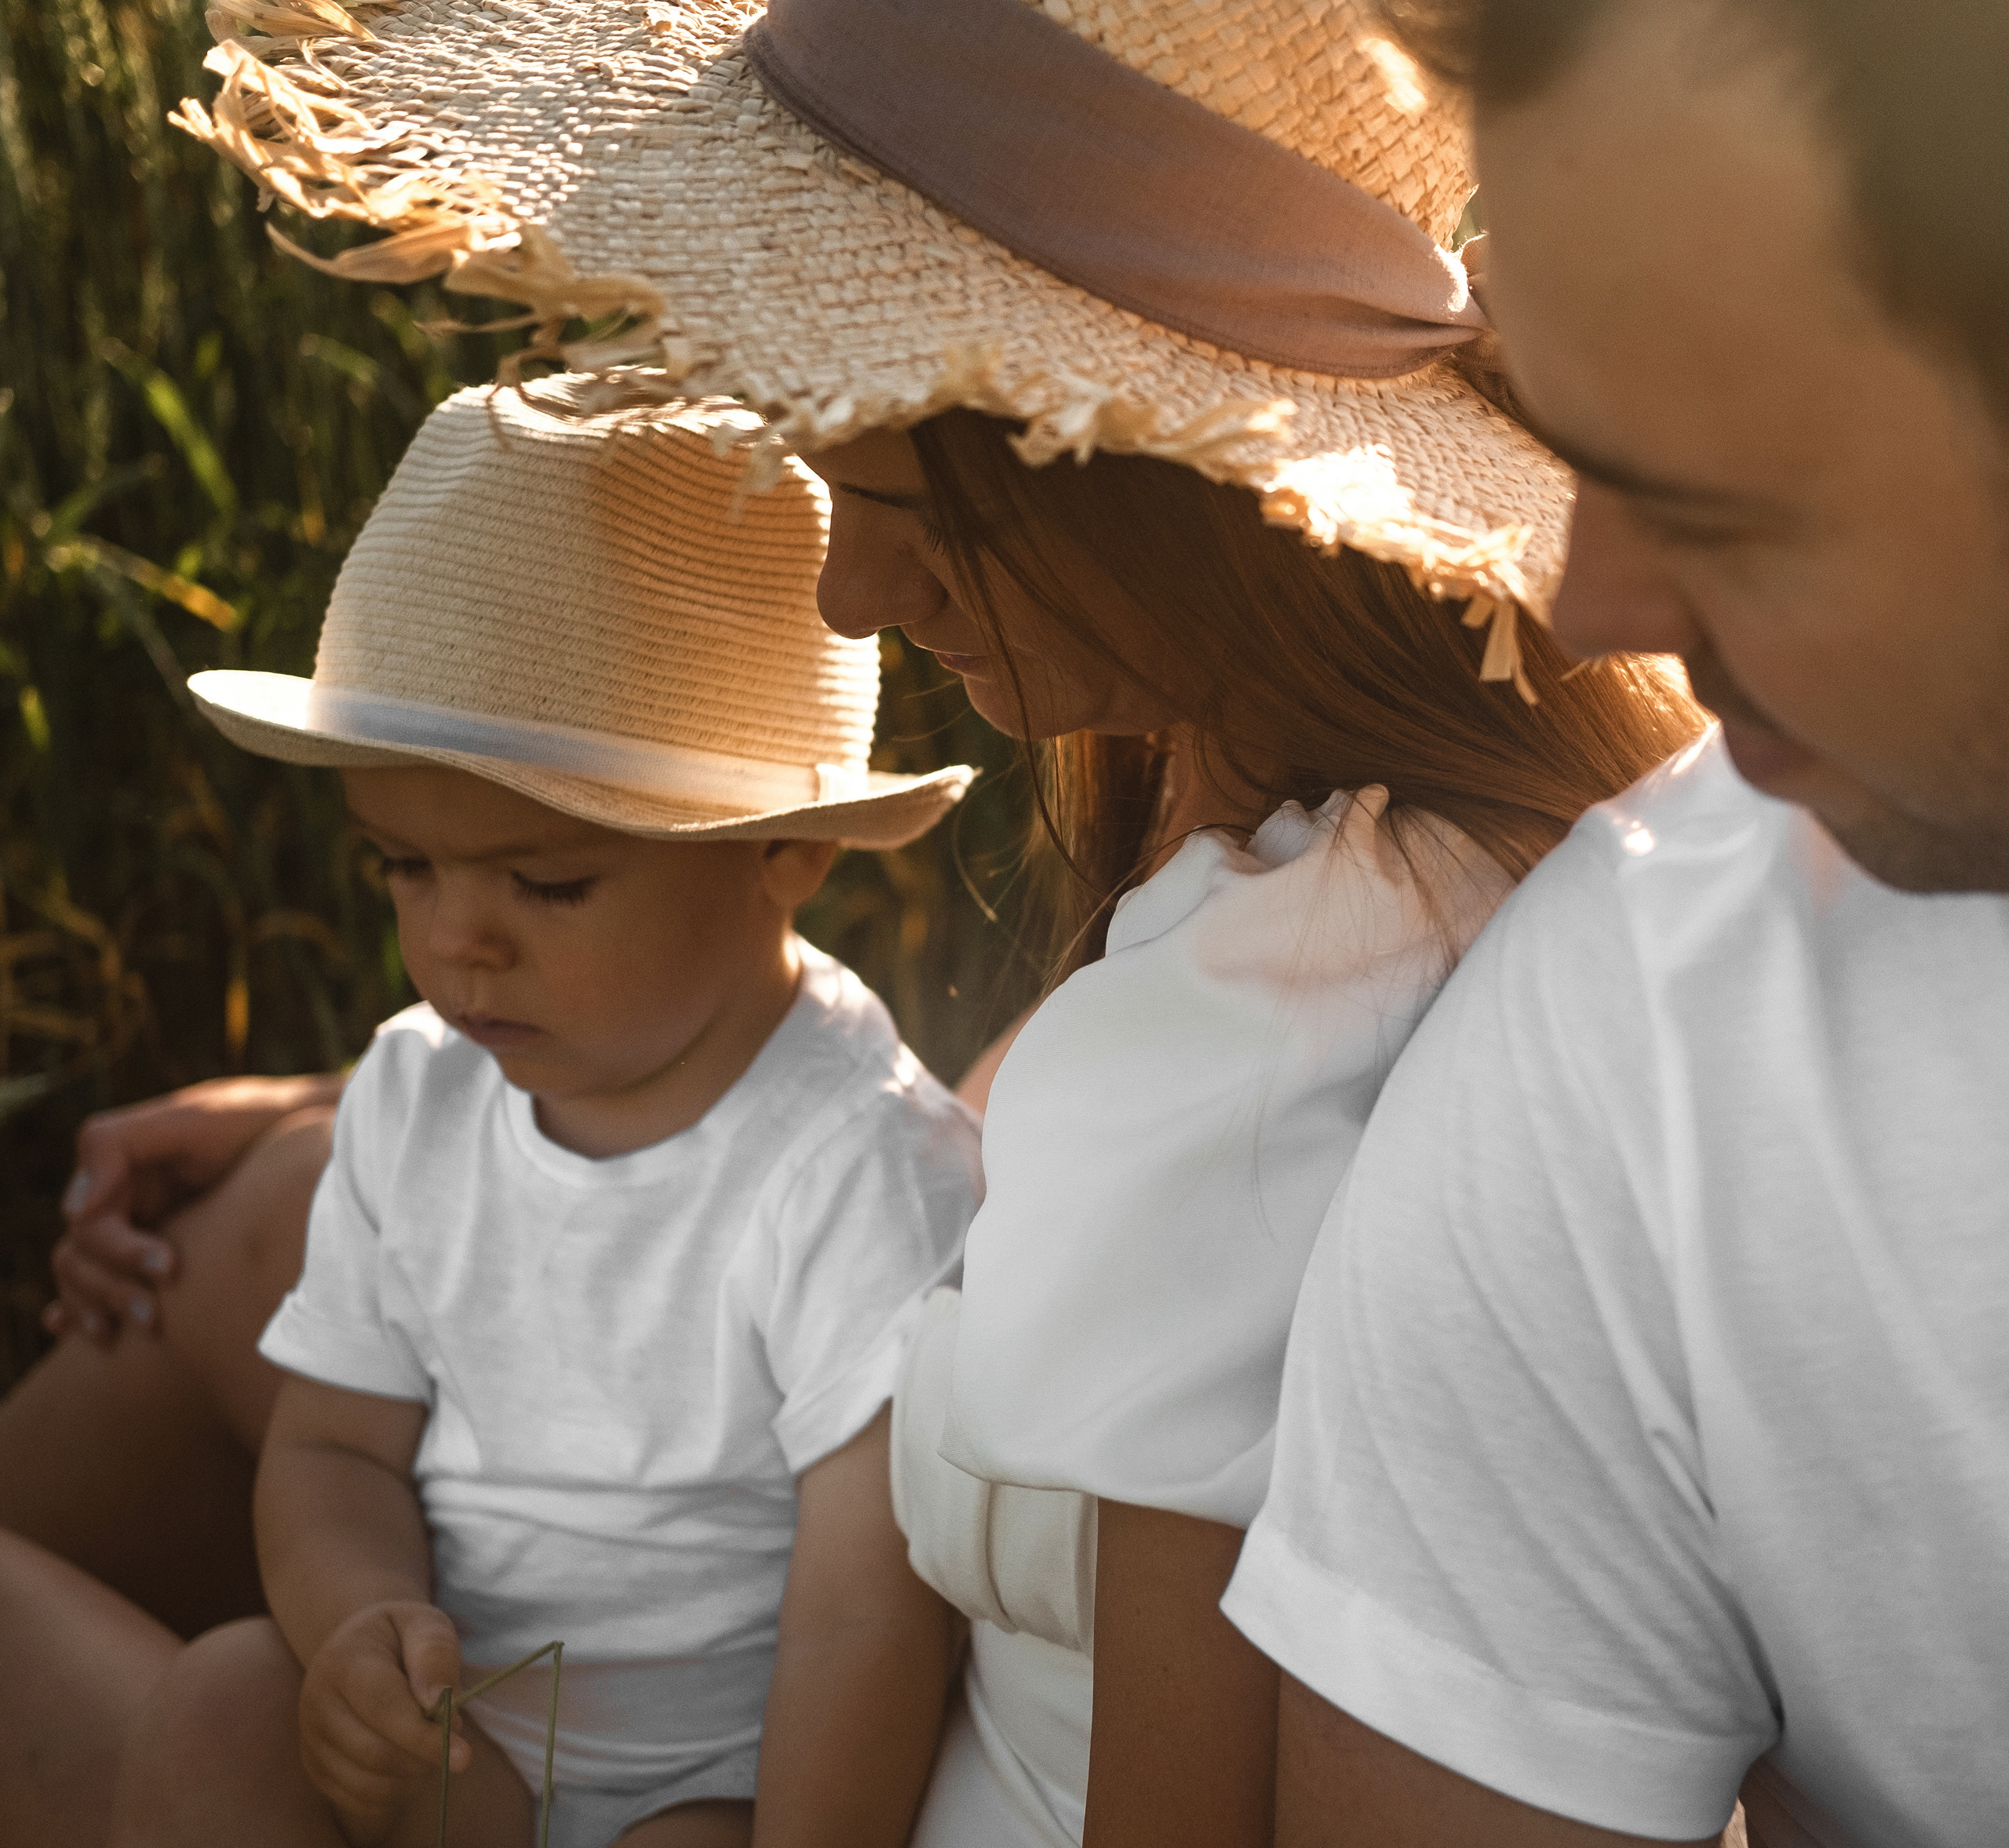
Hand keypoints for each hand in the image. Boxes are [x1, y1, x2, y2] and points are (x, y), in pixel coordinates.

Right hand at [49, 1071, 343, 1341]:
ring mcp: (133, 1221)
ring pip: (81, 1275)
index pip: (89, 1224)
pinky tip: (78, 1332)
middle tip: (155, 1318)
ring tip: (147, 1328)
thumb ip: (123, 1144)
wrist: (310, 1131)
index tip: (172, 1268)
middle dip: (112, 1288)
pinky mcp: (153, 1245)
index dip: (120, 1252)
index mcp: (118, 1165)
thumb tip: (76, 1208)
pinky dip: (80, 1307)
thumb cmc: (254, 1120)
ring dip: (99, 1304)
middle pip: (79, 1257)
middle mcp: (119, 1195)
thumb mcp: (195, 1119)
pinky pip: (99, 1280)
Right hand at [299, 1601, 467, 1836]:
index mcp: (342, 1661)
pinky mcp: (316, 1769)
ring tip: (430, 1746)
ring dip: (412, 1777)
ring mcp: (311, 1741)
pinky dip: (395, 1793)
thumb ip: (435, 1654)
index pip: (383, 1708)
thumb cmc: (400, 1636)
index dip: (424, 1736)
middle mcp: (316, 1704)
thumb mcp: (424, 1624)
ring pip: (368, 1784)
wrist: (357, 1646)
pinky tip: (409, 1763)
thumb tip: (439, 1700)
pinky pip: (360, 1800)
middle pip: (376, 1754)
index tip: (464, 1755)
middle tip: (451, 1738)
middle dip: (424, 1757)